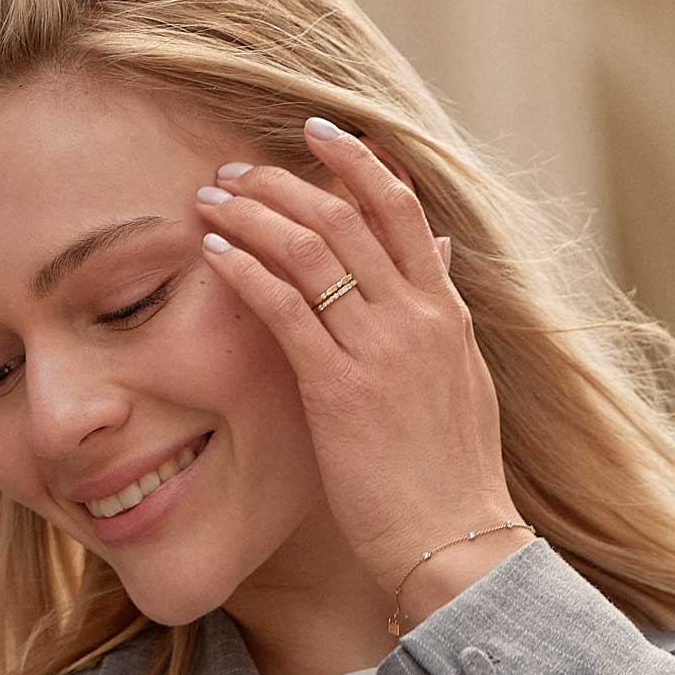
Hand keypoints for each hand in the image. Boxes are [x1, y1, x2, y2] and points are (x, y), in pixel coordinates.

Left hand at [194, 116, 527, 610]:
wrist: (456, 542)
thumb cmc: (450, 473)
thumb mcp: (462, 380)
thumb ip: (443, 315)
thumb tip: (439, 256)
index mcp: (446, 312)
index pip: (402, 209)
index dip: (358, 161)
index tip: (317, 132)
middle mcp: (417, 318)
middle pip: (347, 215)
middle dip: (284, 180)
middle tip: (235, 169)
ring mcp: (380, 350)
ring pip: (312, 250)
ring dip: (254, 214)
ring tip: (211, 198)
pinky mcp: (339, 389)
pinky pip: (285, 308)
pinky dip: (245, 270)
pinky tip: (212, 253)